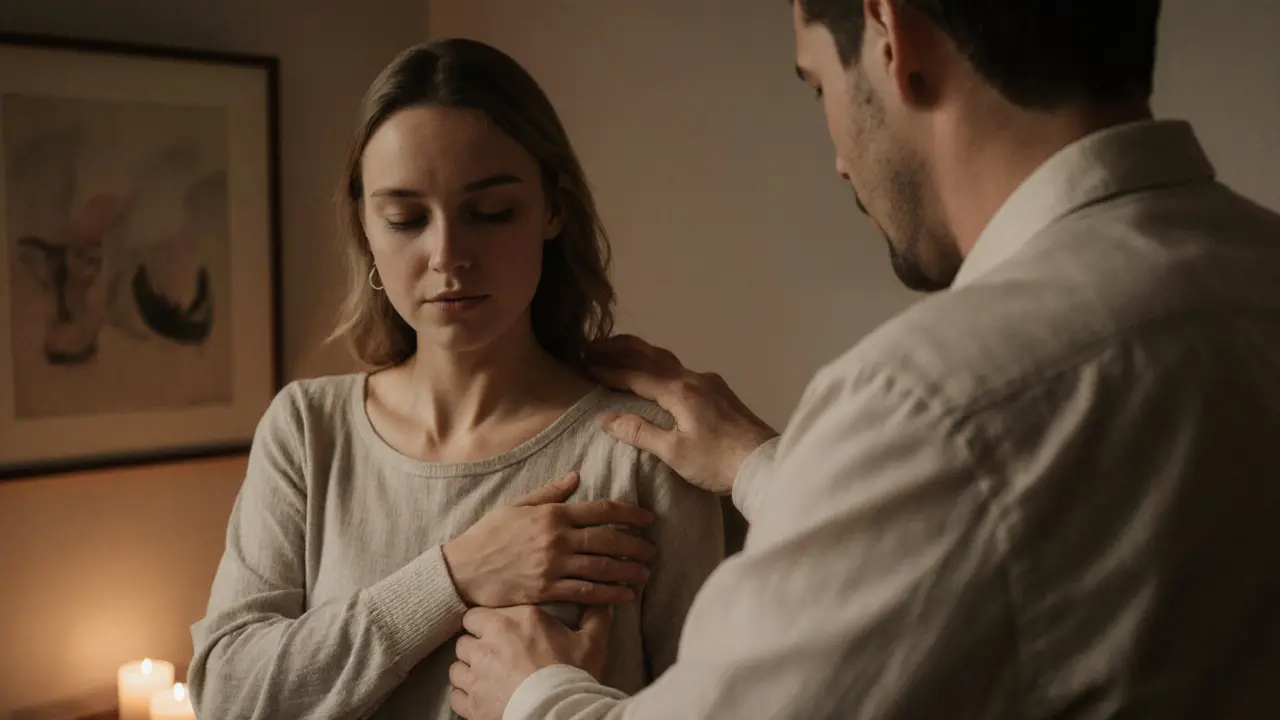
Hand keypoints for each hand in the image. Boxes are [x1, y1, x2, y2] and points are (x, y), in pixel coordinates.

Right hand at [443, 473, 656, 606]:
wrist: (462, 568)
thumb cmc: (489, 534)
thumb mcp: (517, 505)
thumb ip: (550, 492)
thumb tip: (576, 476)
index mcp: (552, 514)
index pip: (601, 510)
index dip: (630, 514)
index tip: (648, 519)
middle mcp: (557, 538)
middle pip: (609, 540)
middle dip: (636, 545)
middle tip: (653, 551)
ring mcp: (553, 565)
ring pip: (602, 568)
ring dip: (629, 571)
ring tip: (645, 574)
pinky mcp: (547, 590)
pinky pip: (586, 592)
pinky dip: (610, 594)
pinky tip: (626, 596)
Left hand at [450, 605, 612, 719]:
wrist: (559, 713)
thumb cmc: (574, 675)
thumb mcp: (592, 642)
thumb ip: (595, 617)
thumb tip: (602, 602)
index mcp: (515, 620)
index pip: (478, 613)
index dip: (484, 623)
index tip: (495, 631)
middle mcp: (489, 643)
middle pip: (464, 639)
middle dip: (475, 646)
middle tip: (492, 655)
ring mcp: (477, 675)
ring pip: (457, 666)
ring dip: (468, 671)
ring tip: (485, 677)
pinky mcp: (473, 703)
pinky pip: (456, 695)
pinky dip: (465, 696)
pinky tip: (480, 697)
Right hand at [587, 334, 778, 494]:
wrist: (764, 465)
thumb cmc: (718, 462)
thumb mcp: (674, 452)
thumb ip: (640, 432)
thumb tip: (607, 419)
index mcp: (680, 391)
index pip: (637, 375)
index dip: (610, 371)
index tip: (587, 367)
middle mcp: (694, 379)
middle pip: (652, 356)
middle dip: (621, 350)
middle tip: (594, 345)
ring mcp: (710, 383)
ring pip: (669, 360)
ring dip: (641, 354)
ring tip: (620, 352)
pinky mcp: (721, 393)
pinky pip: (681, 370)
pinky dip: (659, 365)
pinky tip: (658, 374)